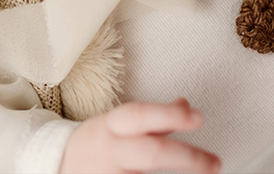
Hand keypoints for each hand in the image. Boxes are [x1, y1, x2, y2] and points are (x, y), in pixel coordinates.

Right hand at [59, 100, 220, 173]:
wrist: (58, 166)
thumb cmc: (98, 144)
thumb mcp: (120, 125)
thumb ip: (155, 119)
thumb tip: (186, 105)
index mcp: (113, 127)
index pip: (140, 116)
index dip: (168, 114)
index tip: (197, 116)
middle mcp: (112, 152)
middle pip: (151, 153)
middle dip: (186, 158)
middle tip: (214, 163)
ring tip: (206, 171)